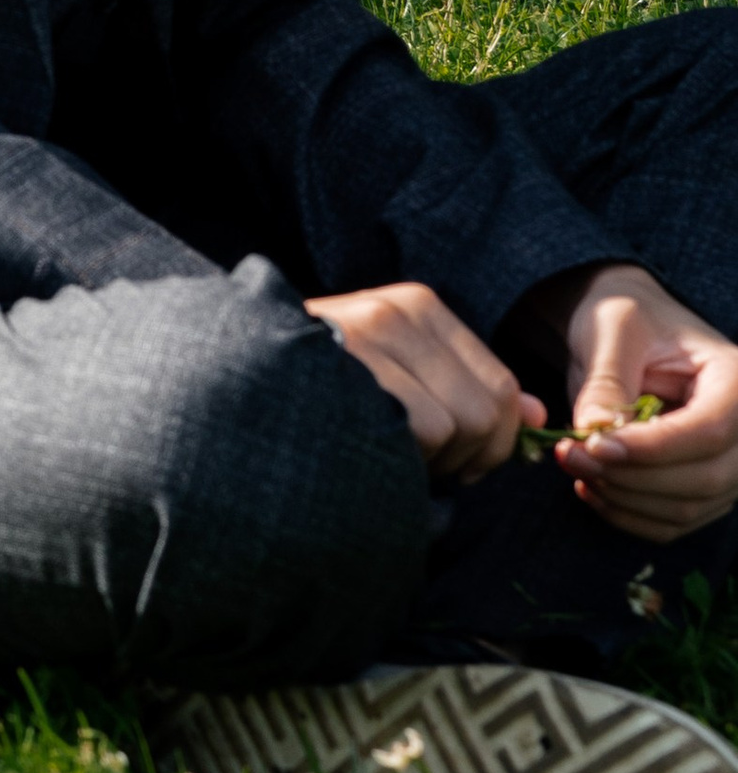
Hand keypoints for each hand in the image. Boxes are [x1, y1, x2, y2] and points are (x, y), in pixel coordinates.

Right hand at [306, 278, 542, 483]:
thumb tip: (538, 414)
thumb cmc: (323, 394)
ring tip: (387, 455)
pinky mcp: (350, 365)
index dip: (492, 441)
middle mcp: (396, 310)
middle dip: (470, 459)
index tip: (454, 459)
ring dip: (434, 463)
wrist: (233, 380)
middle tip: (422, 466)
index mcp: (417, 306)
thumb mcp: (403, 379)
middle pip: (490, 409)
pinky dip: (406, 461)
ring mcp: (369, 333)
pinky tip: (367, 453)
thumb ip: (470, 390)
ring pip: (462, 424)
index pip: (501, 387)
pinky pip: (423, 431)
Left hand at [550, 265, 737, 541]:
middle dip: (631, 477)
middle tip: (570, 454)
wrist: (630, 333)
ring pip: (687, 509)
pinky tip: (591, 485)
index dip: (653, 448)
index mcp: (736, 378)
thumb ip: (606, 383)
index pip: (711, 431)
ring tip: (574, 464)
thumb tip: (593, 435)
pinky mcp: (702, 490)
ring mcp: (729, 465)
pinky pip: (671, 523)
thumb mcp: (612, 330)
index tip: (593, 444)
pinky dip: (627, 514)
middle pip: (706, 478)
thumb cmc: (627, 320)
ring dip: (623, 498)